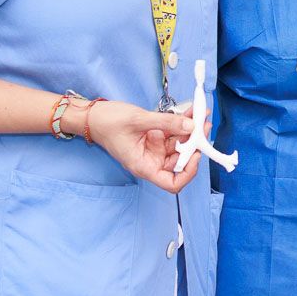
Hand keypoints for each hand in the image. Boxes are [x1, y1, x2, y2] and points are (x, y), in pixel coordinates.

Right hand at [85, 99, 202, 193]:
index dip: (188, 173)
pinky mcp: (155, 137)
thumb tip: (191, 124)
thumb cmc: (107, 123)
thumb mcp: (138, 120)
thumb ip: (166, 122)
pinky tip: (191, 111)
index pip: (172, 183)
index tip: (195, 154)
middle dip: (194, 144)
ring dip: (192, 130)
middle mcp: (152, 160)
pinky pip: (174, 132)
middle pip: (180, 160)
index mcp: (144, 166)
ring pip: (180, 144)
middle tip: (204, 125)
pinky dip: (183, 122)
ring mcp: (154, 148)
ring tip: (201, 114)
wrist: (92, 116)